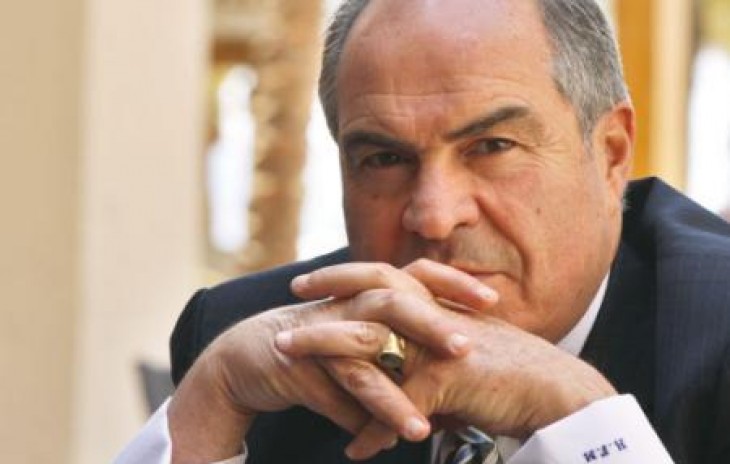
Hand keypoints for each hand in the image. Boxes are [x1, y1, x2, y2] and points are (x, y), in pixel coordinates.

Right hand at [168, 260, 496, 462]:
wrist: (251, 355)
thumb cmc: (319, 346)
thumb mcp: (362, 340)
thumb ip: (400, 355)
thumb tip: (443, 387)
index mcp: (368, 293)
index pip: (417, 275)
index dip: (453, 283)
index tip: (493, 301)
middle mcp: (348, 304)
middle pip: (394, 302)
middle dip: (431, 324)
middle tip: (467, 347)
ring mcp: (323, 331)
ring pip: (364, 355)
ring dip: (395, 392)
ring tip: (423, 427)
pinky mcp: (299, 361)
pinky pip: (334, 390)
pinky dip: (357, 418)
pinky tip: (377, 442)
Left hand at [280, 261, 615, 459]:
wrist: (558, 393)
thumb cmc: (515, 376)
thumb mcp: (463, 361)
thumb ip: (429, 368)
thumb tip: (398, 399)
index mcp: (439, 305)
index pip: (386, 275)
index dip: (348, 274)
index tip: (316, 279)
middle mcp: (435, 316)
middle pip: (370, 291)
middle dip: (327, 289)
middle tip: (292, 290)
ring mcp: (438, 343)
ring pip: (367, 340)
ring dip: (322, 350)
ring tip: (283, 358)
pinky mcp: (446, 377)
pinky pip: (396, 406)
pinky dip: (372, 432)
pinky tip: (353, 451)